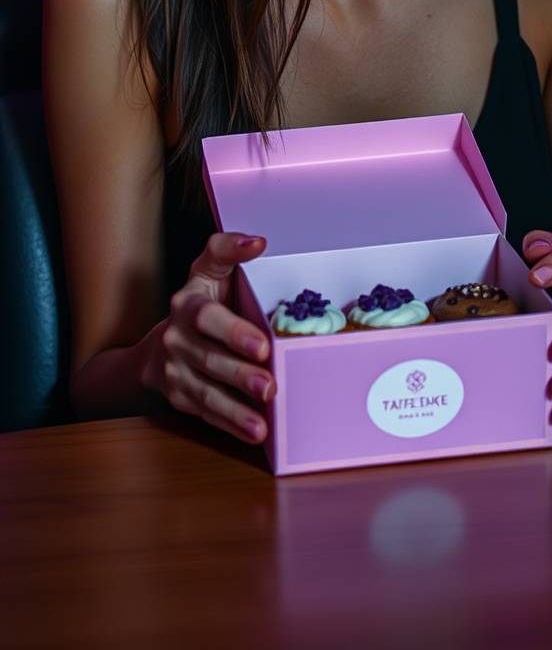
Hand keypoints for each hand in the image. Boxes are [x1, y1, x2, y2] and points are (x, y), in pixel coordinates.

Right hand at [142, 231, 273, 444]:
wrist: (160, 343)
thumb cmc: (202, 301)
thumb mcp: (207, 270)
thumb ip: (228, 251)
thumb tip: (258, 242)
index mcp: (187, 304)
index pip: (207, 316)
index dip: (233, 331)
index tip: (262, 343)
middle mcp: (176, 338)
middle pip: (209, 359)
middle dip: (240, 373)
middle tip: (269, 385)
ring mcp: (175, 371)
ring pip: (206, 391)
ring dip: (236, 408)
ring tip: (263, 418)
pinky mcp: (180, 396)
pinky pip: (206, 412)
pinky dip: (230, 424)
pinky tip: (254, 432)